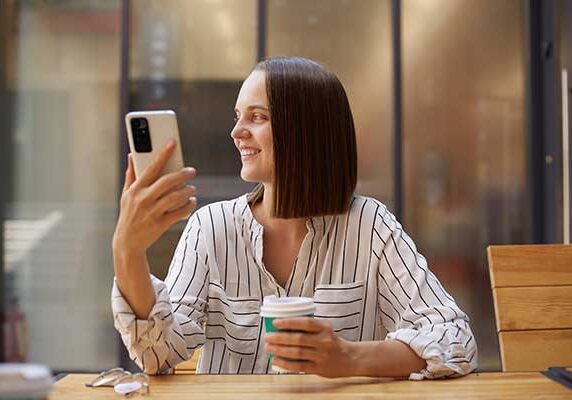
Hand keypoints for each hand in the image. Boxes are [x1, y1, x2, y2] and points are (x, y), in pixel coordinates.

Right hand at [112, 140, 196, 254]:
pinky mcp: (160, 224)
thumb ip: (131, 174)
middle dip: (182, 174)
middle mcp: (143, 199)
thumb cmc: (128, 214)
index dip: (162, 154)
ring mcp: (151, 212)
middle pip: (166, 182)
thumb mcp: (126, 194)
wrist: (128, 242)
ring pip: (175, 197)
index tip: (173, 143)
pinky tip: (191, 202)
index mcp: (135, 189)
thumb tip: (131, 153)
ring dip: (187, 191)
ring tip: (192, 188)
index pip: (151, 167)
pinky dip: (188, 206)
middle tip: (192, 171)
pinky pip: (178, 213)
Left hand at [264, 318, 357, 377]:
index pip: (305, 323)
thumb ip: (308, 328)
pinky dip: (286, 363)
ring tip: (268, 348)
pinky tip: (276, 360)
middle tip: (267, 337)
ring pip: (297, 353)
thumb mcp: (325, 330)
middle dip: (279, 338)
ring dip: (280, 350)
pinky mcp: (319, 368)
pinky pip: (299, 366)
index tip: (275, 322)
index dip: (289, 322)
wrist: (350, 358)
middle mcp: (324, 341)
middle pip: (298, 339)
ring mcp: (322, 356)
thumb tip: (282, 326)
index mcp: (325, 328)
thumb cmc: (332, 341)